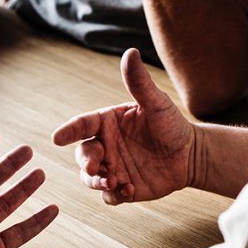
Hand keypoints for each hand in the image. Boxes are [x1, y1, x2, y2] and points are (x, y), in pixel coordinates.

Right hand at [52, 48, 196, 204]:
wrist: (190, 154)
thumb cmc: (172, 124)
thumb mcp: (156, 103)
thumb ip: (139, 82)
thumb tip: (130, 52)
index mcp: (107, 123)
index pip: (82, 125)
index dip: (68, 131)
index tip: (57, 138)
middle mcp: (105, 145)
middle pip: (82, 154)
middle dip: (85, 162)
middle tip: (95, 168)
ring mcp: (112, 168)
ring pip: (90, 178)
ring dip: (96, 181)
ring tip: (113, 182)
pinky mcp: (122, 188)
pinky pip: (109, 196)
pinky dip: (114, 195)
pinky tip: (129, 189)